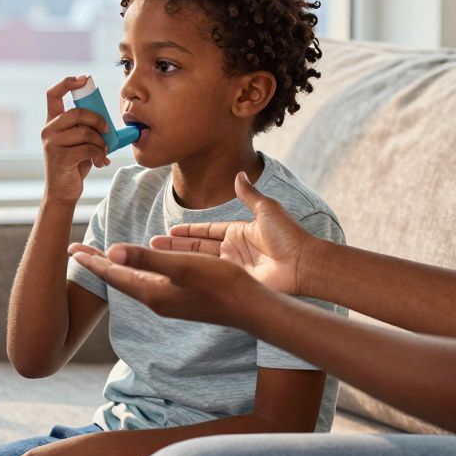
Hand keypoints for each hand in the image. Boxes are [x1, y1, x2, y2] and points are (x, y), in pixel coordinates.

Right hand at [41, 76, 109, 203]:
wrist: (63, 192)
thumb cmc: (74, 165)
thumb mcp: (79, 142)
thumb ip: (86, 128)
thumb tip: (108, 121)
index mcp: (52, 122)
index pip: (52, 94)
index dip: (67, 83)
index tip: (83, 79)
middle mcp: (48, 130)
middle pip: (77, 112)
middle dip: (98, 120)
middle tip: (107, 131)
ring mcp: (52, 144)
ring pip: (85, 132)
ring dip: (100, 142)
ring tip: (102, 152)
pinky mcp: (60, 157)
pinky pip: (87, 148)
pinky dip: (99, 155)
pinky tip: (99, 162)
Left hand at [67, 242, 260, 325]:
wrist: (252, 309)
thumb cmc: (221, 285)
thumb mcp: (182, 267)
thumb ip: (147, 259)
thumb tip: (111, 251)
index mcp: (152, 292)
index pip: (113, 274)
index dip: (91, 261)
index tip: (70, 249)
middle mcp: (155, 300)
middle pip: (118, 278)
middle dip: (96, 264)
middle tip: (75, 251)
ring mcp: (168, 302)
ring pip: (132, 281)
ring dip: (114, 267)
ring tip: (100, 257)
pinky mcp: (181, 299)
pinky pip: (147, 282)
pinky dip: (135, 271)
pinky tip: (138, 267)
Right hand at [148, 172, 313, 295]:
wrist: (303, 263)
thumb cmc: (288, 235)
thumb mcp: (266, 209)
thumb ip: (249, 194)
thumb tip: (239, 174)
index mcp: (239, 231)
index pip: (206, 230)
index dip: (188, 230)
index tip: (170, 230)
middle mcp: (233, 249)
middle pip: (198, 246)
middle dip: (176, 246)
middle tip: (152, 244)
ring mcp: (233, 267)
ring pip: (200, 261)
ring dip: (179, 258)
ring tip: (156, 257)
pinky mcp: (236, 281)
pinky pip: (210, 275)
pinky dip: (193, 273)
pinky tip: (175, 273)